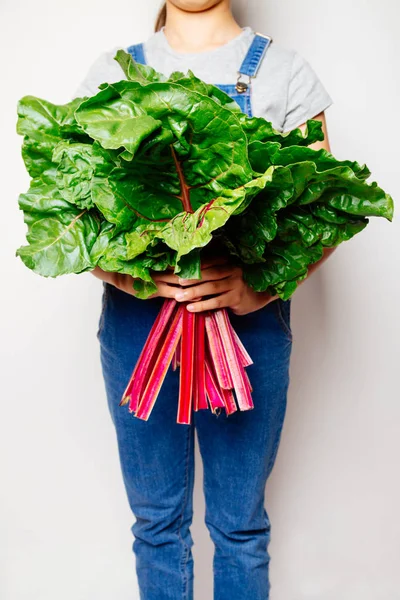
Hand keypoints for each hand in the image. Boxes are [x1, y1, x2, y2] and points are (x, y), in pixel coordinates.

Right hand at [90, 258, 226, 299]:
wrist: (118, 274)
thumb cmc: (137, 270)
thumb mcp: (154, 264)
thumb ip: (168, 263)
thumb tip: (185, 262)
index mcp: (168, 260)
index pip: (190, 259)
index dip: (205, 259)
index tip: (221, 258)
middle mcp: (166, 267)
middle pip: (190, 268)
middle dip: (206, 270)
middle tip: (223, 270)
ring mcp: (160, 278)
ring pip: (183, 280)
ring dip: (198, 284)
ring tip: (214, 285)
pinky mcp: (155, 290)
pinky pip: (173, 292)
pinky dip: (184, 295)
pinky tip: (195, 298)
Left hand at [172, 262, 277, 315]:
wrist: (261, 295)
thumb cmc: (239, 284)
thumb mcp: (229, 273)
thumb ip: (215, 271)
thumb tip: (189, 272)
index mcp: (229, 261)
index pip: (208, 261)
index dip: (193, 265)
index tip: (177, 269)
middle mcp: (233, 270)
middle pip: (208, 273)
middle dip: (191, 278)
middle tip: (176, 282)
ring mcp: (236, 284)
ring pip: (211, 287)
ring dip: (193, 292)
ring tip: (179, 297)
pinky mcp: (236, 298)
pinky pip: (216, 301)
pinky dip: (202, 305)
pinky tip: (191, 308)